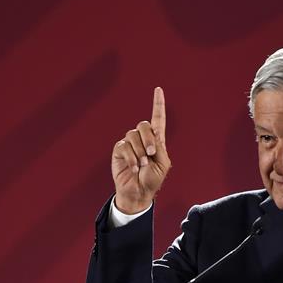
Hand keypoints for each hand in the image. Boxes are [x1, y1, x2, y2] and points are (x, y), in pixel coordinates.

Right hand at [111, 87, 170, 213]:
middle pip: (144, 125)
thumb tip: (149, 137)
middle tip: (151, 154)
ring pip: (133, 135)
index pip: (157, 119)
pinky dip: (131, 158)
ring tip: (141, 166)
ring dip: (139, 152)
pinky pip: (124, 146)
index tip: (158, 90)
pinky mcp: (119, 150)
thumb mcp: (162, 164)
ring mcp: (130, 144)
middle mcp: (142, 139)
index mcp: (156, 141)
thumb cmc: (152, 181)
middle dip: (148, 139)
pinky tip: (134, 168)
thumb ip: (159, 147)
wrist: (138, 192)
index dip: (158, 104)